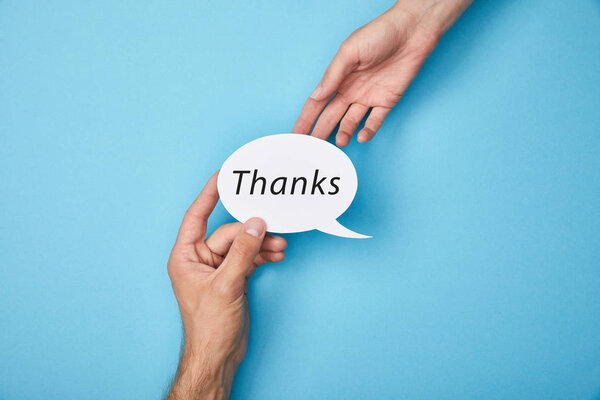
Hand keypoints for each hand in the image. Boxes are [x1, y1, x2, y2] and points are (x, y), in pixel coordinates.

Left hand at [167, 172, 286, 399]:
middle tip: (273, 228)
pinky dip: (262, 255)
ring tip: (280, 244)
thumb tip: (256, 224)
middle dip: (252, 231)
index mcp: (186, 256)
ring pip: (242, 244)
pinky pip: (249, 257)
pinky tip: (277, 254)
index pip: (197, 216)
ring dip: (261, 243)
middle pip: (229, 232)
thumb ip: (242, 252)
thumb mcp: (227, 284)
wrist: (218, 354)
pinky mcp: (232, 277)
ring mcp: (217, 268)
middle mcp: (200, 259)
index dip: (209, 194)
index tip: (223, 176)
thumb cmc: (209, 326)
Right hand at [293, 0, 471, 145]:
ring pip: (351, 122)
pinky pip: (375, 121)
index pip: (317, 103)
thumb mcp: (349, 52)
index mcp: (338, 78)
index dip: (306, 119)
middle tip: (313, 148)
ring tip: (340, 142)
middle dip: (320, 132)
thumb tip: (316, 96)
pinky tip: (361, 137)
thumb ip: (332, 76)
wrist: (411, 32)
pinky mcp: (386, 101)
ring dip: (344, 133)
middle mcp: (351, 90)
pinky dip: (368, 130)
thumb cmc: (379, 34)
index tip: (297, 134)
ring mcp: (368, 97)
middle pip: (331, 116)